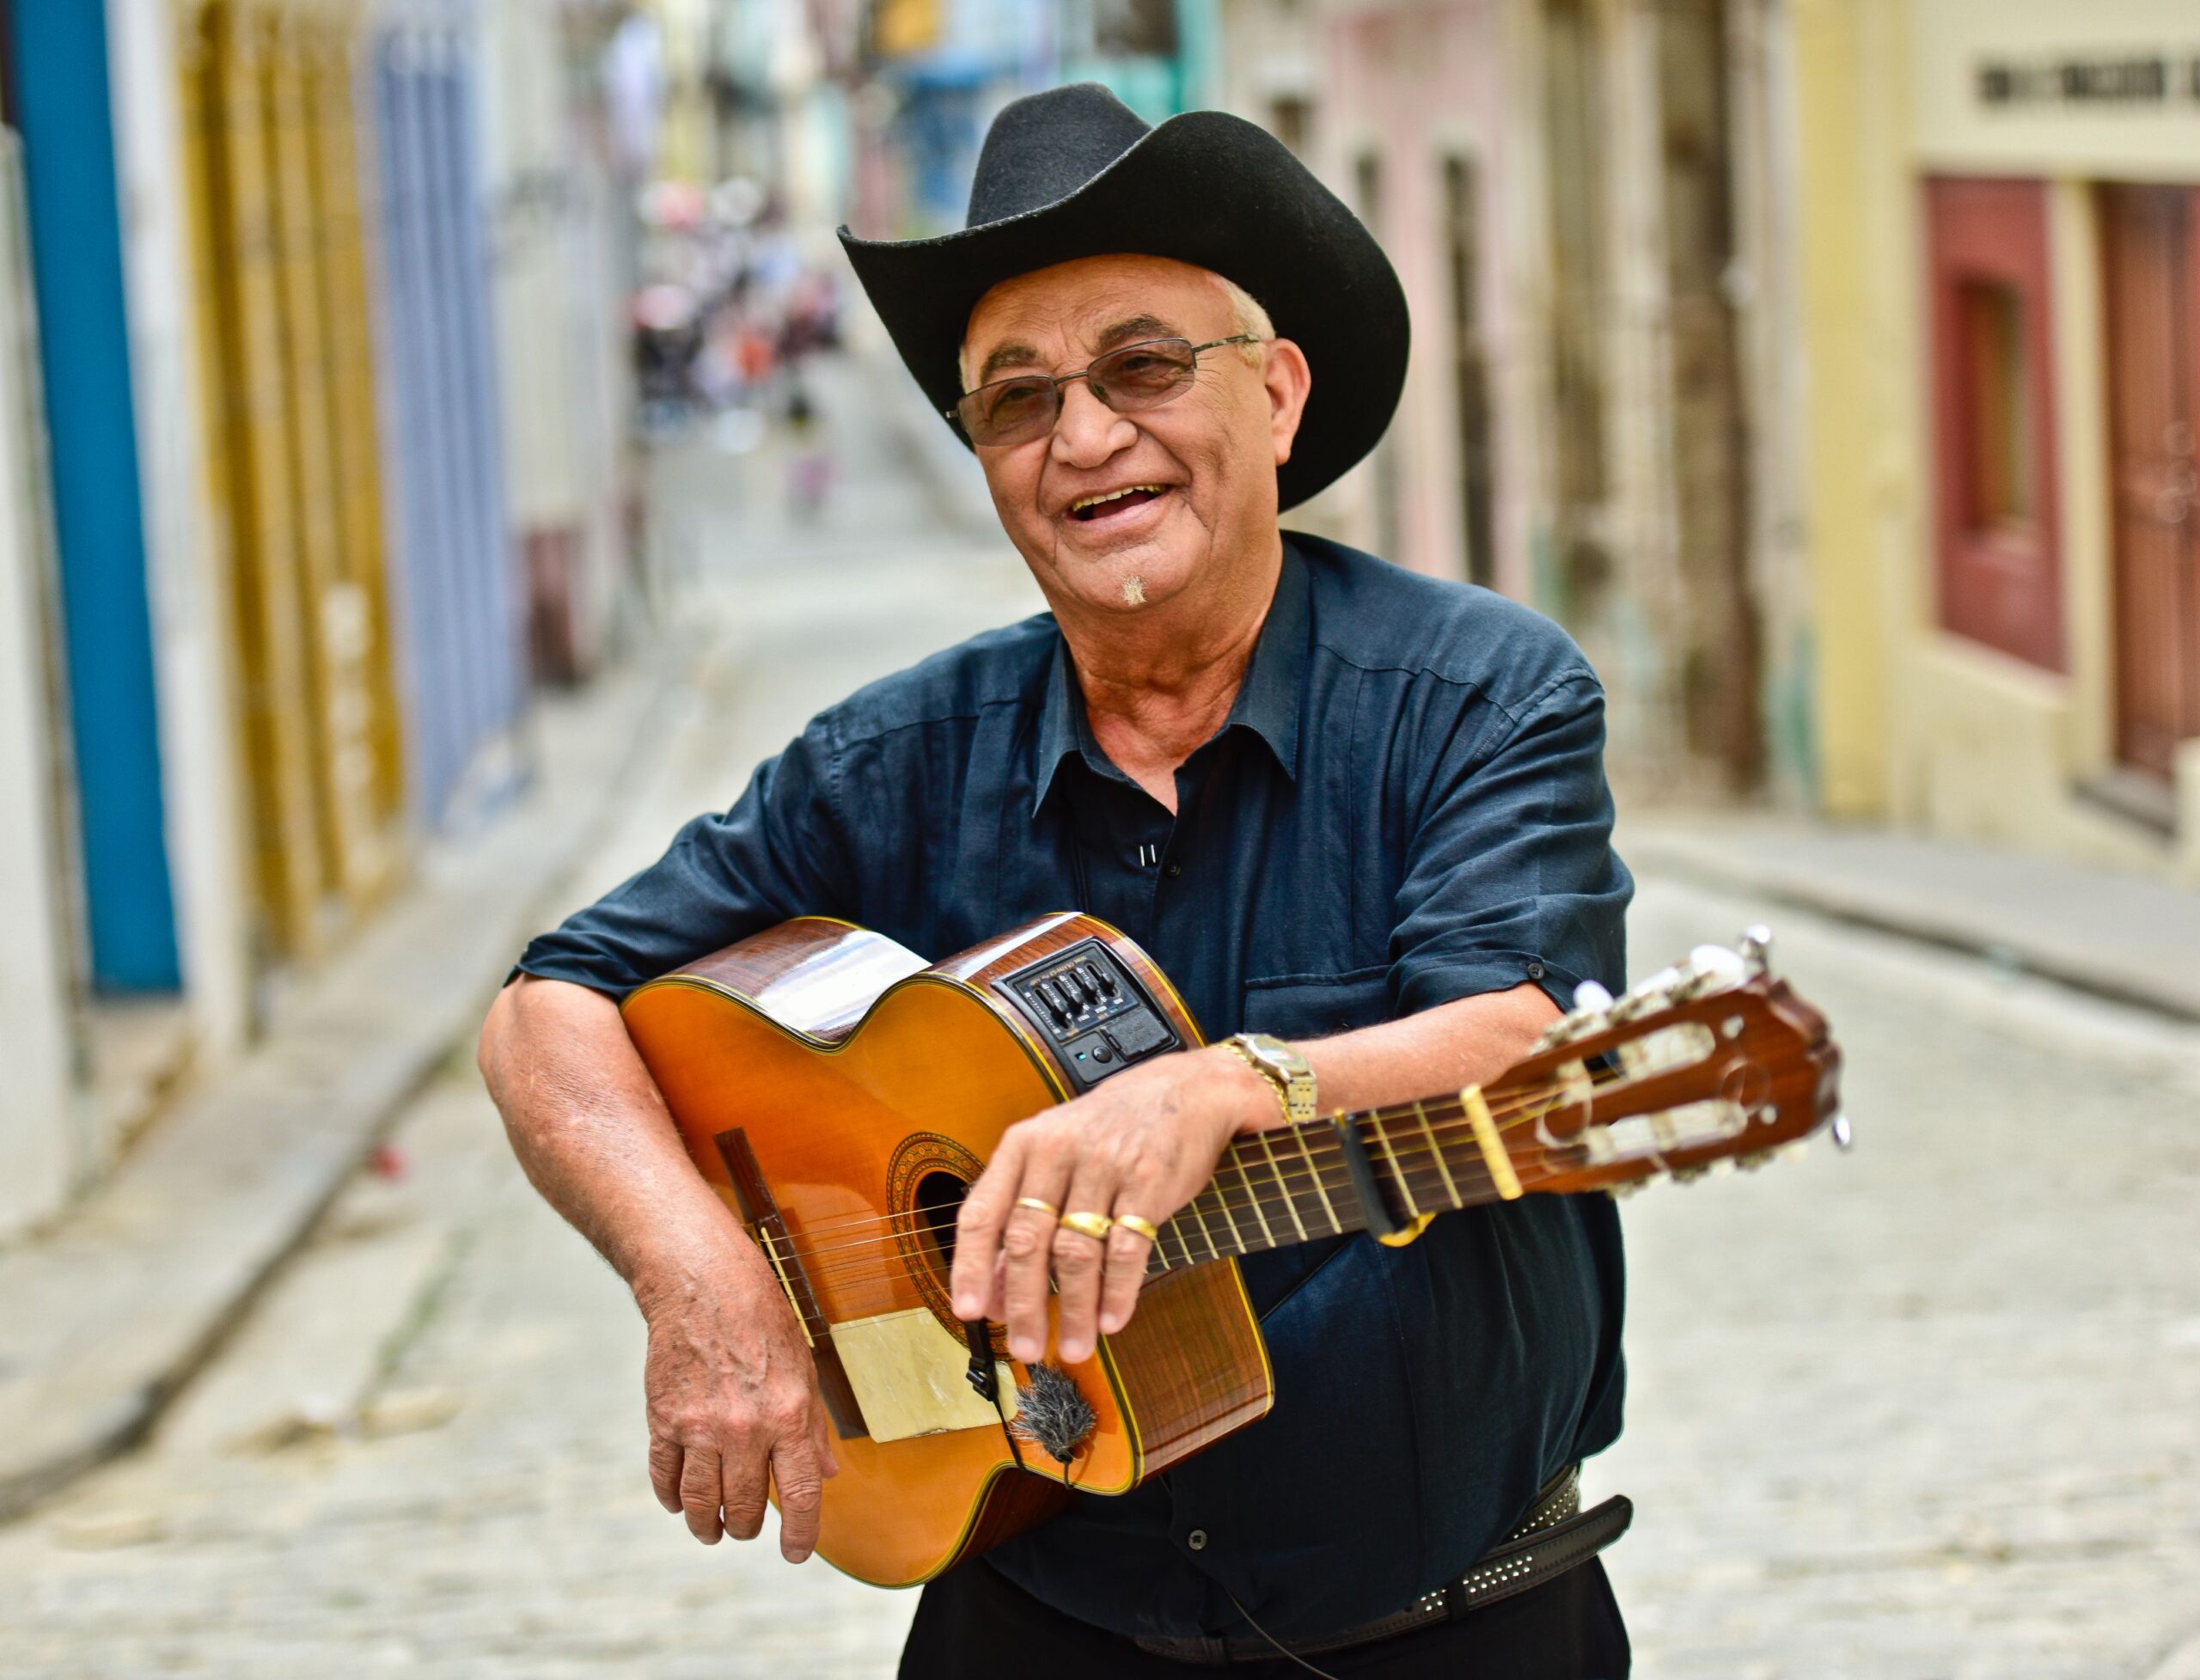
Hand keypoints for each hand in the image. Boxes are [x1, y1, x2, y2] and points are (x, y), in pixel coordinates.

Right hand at [637, 1241, 838, 1560]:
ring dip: (708, 1525)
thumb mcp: (805, 1368)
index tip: (794, 1553)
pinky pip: (665, 1476)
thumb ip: (814, 1426)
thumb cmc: (761, 1319)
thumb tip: (828, 1472)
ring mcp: (700, 1426)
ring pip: (701, 1502)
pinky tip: (679, 1502)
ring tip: (713, 1529)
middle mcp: (745, 1428)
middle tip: (747, 1528)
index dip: (799, 1534)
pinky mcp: (664, 1418)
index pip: (799, 1495)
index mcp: (788, 1416)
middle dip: (747, 1528)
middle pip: (744, 1507)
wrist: (703, 1283)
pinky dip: (672, 1498)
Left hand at [950, 1046, 1275, 1364]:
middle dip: (1024, 1304)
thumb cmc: (1111, 1129)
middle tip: (1024, 1347)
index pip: (982, 1212)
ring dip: (1074, 1309)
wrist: (1186, 1090)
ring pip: (1077, 1252)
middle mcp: (1058, 1152)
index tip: (969, 1312)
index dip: (970, 1267)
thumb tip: (995, 1287)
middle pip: (1027, 1241)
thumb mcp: (1054, 1155)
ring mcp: (1104, 1165)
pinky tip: (1112, 1319)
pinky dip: (1118, 1291)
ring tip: (1074, 1346)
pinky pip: (1127, 1248)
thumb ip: (1022, 1215)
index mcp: (1023, 1145)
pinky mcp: (1148, 1181)